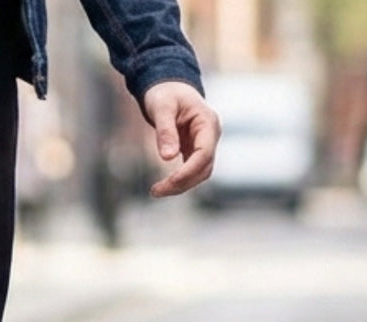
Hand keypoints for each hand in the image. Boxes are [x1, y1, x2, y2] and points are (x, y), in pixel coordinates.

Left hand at [142, 81, 219, 197]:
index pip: (204, 153)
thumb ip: (165, 131)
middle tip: (156, 191)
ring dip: (181, 185)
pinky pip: (191, 171)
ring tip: (156, 191)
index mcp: (208, 122)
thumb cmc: (165, 93)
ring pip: (199, 173)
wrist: (168, 86)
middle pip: (204, 168)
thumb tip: (168, 158)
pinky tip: (163, 186)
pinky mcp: (194, 150)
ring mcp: (204, 144)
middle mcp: (210, 135)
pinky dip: (179, 180)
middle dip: (182, 182)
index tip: (170, 181)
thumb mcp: (161, 107)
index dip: (189, 171)